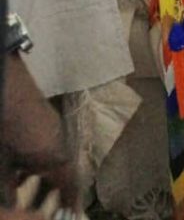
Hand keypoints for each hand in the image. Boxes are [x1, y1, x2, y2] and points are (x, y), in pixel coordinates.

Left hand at [2, 56, 80, 209]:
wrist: (5, 82)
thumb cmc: (6, 126)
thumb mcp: (2, 165)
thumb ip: (8, 191)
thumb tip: (13, 210)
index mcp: (55, 155)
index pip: (71, 184)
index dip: (72, 202)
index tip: (72, 215)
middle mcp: (59, 141)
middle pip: (63, 173)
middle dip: (55, 193)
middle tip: (48, 208)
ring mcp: (51, 127)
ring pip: (52, 160)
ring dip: (42, 178)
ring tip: (26, 193)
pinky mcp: (41, 118)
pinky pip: (45, 148)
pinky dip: (35, 164)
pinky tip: (18, 170)